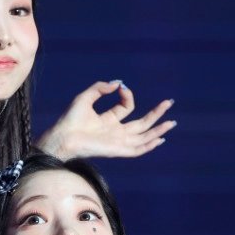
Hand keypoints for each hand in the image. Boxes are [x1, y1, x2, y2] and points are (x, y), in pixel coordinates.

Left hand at [38, 80, 174, 158]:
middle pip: (142, 123)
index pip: (127, 107)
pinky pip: (136, 150)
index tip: (120, 87)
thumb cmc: (70, 119)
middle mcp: (115, 132)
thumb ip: (101, 88)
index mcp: (108, 120)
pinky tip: (159, 139)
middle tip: (169, 102)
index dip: (127, 95)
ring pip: (143, 136)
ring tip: (172, 122)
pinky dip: (148, 146)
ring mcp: (117, 142)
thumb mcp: (85, 97)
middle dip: (156, 113)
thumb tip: (118, 84)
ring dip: (158, 130)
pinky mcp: (117, 150)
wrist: (62, 137)